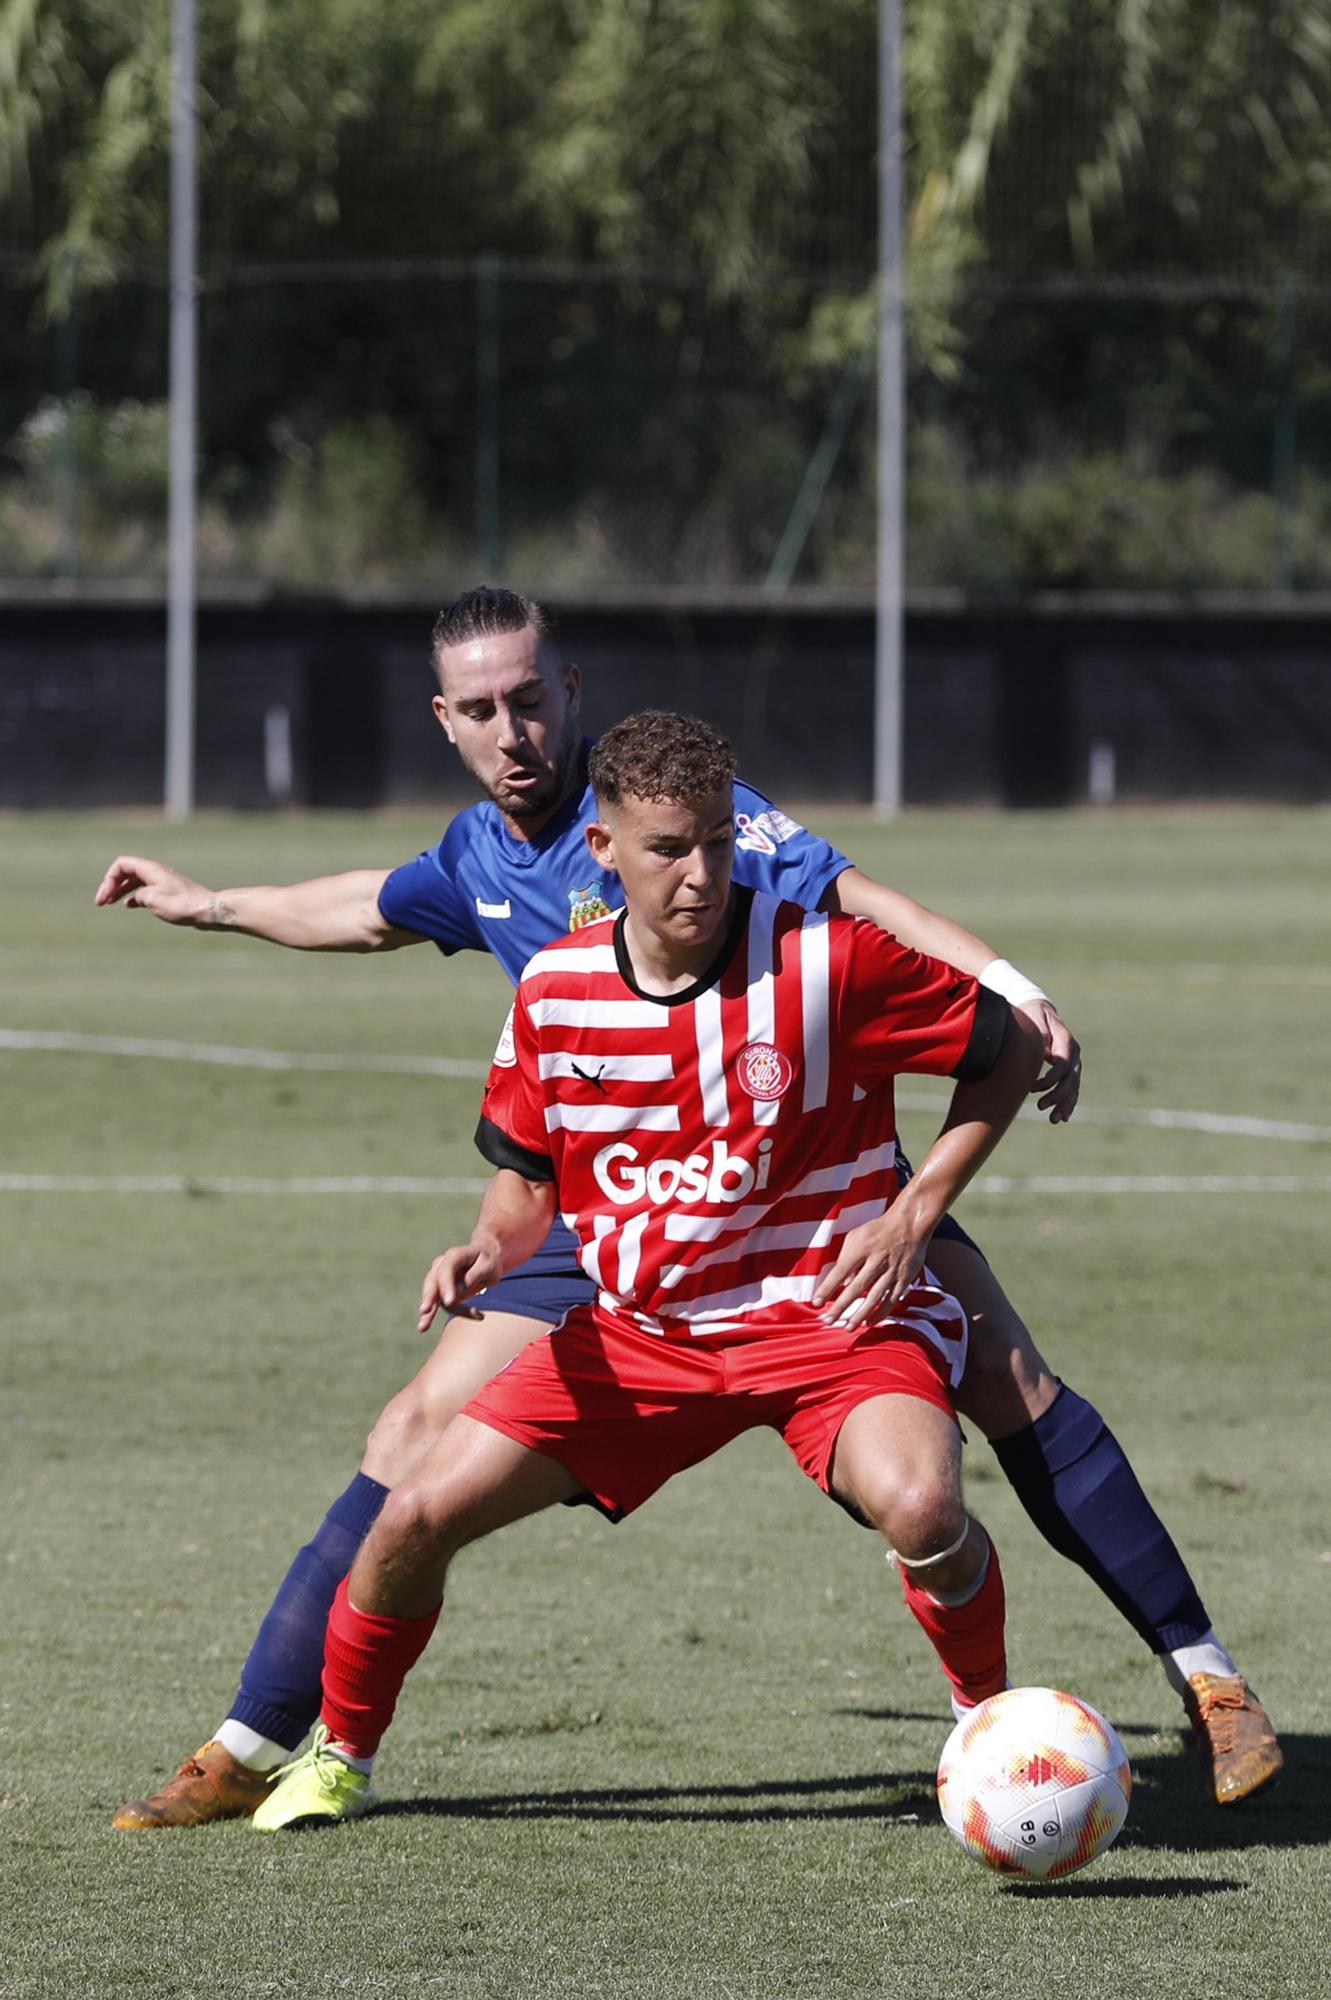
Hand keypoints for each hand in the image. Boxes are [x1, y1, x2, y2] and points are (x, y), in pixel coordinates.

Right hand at [94, 855, 210, 924]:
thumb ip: (138, 895)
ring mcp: (162, 881)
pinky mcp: (167, 891)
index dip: (109, 879)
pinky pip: (145, 889)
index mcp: (150, 869)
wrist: (206, 910)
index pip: (121, 865)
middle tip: (101, 902)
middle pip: (126, 871)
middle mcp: (155, 871)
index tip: (105, 898)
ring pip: (134, 881)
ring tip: (109, 903)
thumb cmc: (181, 904)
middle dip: (111, 885)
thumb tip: (135, 898)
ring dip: (120, 890)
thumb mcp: (152, 900)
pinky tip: (128, 905)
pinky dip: (133, 895)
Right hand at [418, 1240, 502, 1331]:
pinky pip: (441, 1304)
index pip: (446, 1270)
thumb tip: (458, 1292)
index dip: (446, 1285)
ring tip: (423, 1328)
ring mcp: (439, 1278)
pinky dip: (445, 1313)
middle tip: (425, 1311)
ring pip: (434, 1296)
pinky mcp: (441, 1290)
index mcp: (454, 1256)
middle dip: (429, 1298)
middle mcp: (442, 1265)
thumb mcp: (488, 1266)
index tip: (449, 1301)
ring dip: (429, 1312)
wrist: (486, 1258)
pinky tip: (435, 1326)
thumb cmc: (489, 1261)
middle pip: (433, 1282)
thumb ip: (474, 1276)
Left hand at [812, 1209, 929, 1327]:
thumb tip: (841, 1283)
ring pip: (874, 1298)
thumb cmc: (877, 1231)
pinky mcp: (904, 1279)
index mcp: (861, 1248)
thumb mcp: (856, 1236)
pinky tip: (869, 1322)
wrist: (909, 1224)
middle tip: (828, 1321)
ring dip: (860, 1315)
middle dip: (840, 1307)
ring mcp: (891, 1271)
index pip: (840, 1271)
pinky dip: (880, 1313)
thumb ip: (846, 1257)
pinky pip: (891, 1300)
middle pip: (855, 1288)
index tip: (815, 1302)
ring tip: (848, 1328)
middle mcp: (876, 1261)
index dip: (827, 1288)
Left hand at [1018, 998, 1081, 1123]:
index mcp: (1065, 1040)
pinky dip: (1068, 1102)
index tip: (1031, 1088)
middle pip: (1071, 1079)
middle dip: (1057, 1095)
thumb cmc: (1033, 1016)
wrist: (1041, 1011)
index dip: (1050, 1079)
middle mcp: (1074, 1052)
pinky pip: (1072, 1088)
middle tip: (1040, 1107)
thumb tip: (1041, 1050)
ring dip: (1065, 1104)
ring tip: (1054, 1120)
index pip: (1063, 1064)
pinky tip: (1064, 1117)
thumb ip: (1038, 1033)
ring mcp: (1074, 1061)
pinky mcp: (1070, 1069)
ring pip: (1074, 1086)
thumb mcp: (1033, 1019)